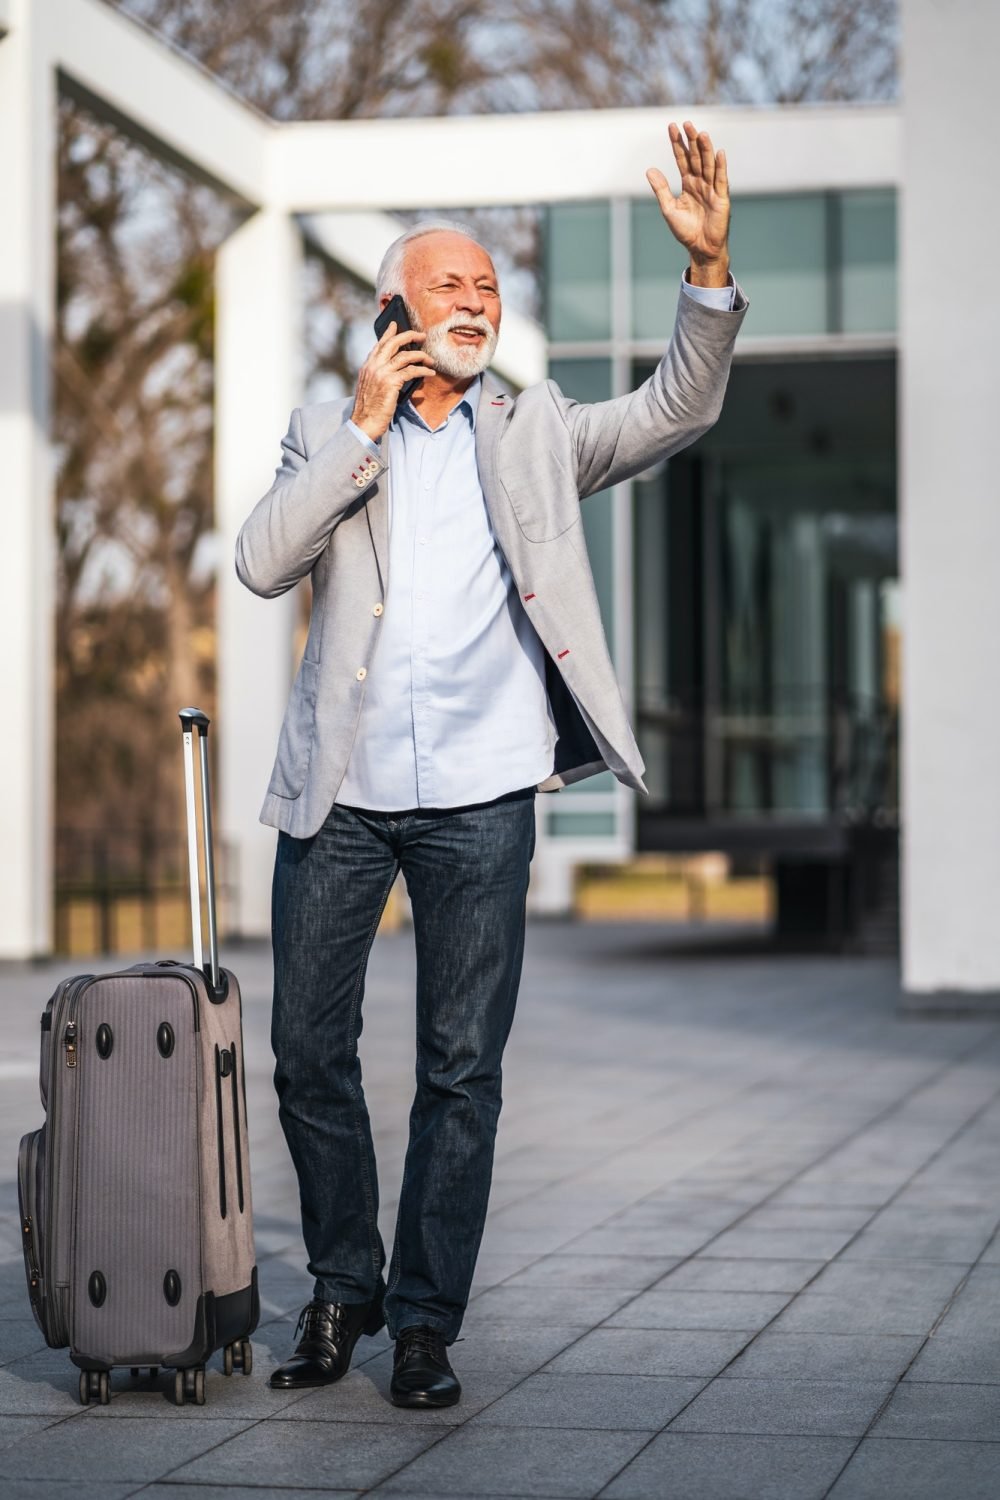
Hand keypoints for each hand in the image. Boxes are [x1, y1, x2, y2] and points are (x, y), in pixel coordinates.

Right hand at [350, 324, 435, 440]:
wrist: (364, 423)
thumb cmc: (369, 409)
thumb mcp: (370, 388)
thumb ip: (378, 376)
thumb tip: (395, 370)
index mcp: (367, 367)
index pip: (379, 345)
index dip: (388, 333)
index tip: (395, 325)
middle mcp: (373, 366)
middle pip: (393, 343)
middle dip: (409, 336)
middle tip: (421, 335)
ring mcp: (381, 373)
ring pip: (404, 355)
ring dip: (420, 355)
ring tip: (430, 359)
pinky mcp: (391, 382)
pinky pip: (411, 371)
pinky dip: (422, 370)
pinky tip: (430, 372)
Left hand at [646, 121, 730, 286]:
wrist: (700, 248)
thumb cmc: (686, 231)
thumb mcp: (669, 209)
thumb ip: (661, 189)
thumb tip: (649, 170)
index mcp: (688, 184)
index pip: (682, 159)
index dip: (677, 144)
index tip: (672, 126)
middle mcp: (701, 182)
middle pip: (695, 157)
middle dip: (691, 141)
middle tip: (686, 123)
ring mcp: (712, 189)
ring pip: (708, 165)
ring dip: (705, 149)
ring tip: (701, 133)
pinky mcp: (722, 198)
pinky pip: (721, 180)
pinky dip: (721, 167)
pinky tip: (719, 153)